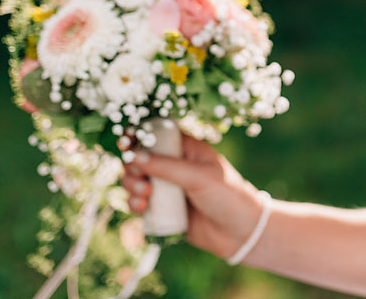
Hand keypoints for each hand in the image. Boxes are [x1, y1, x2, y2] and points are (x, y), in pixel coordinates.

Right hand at [121, 134, 264, 259]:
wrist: (242, 234)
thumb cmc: (228, 196)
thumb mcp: (200, 177)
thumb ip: (167, 167)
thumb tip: (134, 156)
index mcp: (188, 148)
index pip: (157, 133)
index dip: (138, 134)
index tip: (124, 141)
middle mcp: (175, 164)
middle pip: (140, 156)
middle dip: (132, 166)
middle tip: (141, 179)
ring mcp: (169, 187)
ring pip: (136, 179)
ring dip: (131, 185)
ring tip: (145, 195)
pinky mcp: (164, 209)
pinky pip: (139, 202)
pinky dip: (135, 203)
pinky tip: (142, 207)